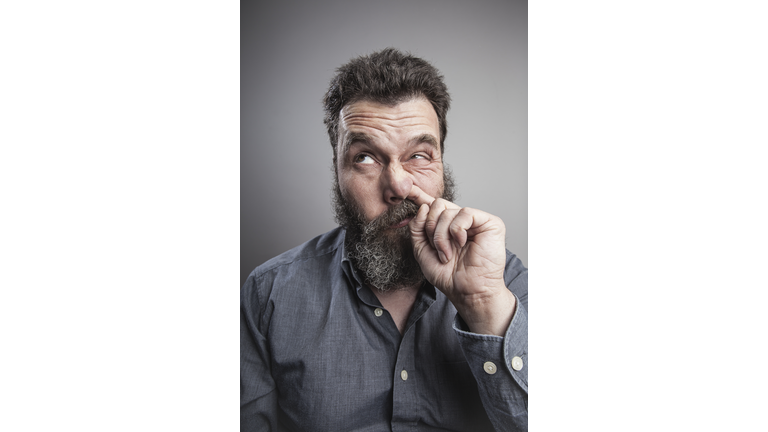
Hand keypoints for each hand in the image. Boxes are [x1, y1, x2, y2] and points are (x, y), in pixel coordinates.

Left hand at [408, 185, 515, 335]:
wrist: (467, 291)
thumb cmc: (448, 276)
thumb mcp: (423, 252)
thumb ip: (418, 229)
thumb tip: (423, 207)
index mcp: (446, 226)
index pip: (433, 206)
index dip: (420, 195)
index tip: (407, 187)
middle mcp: (461, 221)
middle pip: (437, 205)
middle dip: (430, 228)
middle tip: (437, 248)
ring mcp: (476, 221)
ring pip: (447, 211)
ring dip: (441, 236)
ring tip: (448, 254)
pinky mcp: (490, 222)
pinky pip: (465, 213)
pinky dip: (456, 231)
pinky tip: (461, 244)